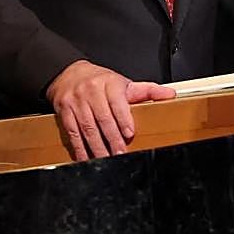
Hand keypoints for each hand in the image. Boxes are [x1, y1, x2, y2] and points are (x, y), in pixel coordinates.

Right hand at [45, 60, 176, 160]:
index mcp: (109, 84)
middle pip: (102, 118)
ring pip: (87, 127)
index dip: (123, 119)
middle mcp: (92, 91)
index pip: (117, 102)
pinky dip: (79, 148)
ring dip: (97, 146)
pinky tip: (86, 158)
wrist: (69, 74)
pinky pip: (72, 132)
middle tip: (120, 154)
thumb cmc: (101, 81)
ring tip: (106, 159)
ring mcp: (76, 102)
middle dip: (112, 138)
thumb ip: (147, 91)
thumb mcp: (124, 83)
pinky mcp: (64, 112)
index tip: (129, 133)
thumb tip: (169, 95)